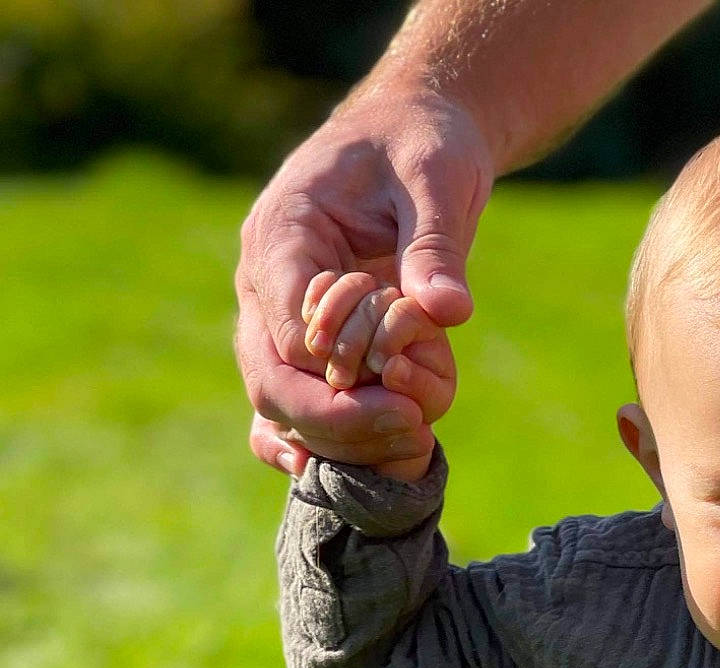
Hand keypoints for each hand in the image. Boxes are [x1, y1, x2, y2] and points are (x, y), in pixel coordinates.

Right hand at [237, 85, 492, 475]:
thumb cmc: (422, 147)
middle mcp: (264, 281)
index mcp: (282, 233)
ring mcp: (274, 314)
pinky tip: (348, 472)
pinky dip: (312, 441)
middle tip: (412, 436)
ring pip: (275, 402)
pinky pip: (286, 404)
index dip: (340, 382)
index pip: (287, 334)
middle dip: (335, 421)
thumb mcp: (437, 179)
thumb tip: (448, 312)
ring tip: (406, 450)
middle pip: (271, 378)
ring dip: (336, 439)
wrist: (412, 137)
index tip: (407, 409)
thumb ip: (437, 244)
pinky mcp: (302, 340)